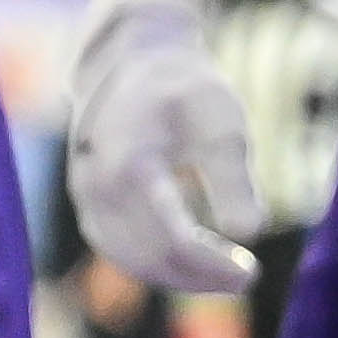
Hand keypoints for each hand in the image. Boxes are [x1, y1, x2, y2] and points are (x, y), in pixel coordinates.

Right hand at [58, 0, 258, 297]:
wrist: (131, 59)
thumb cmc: (184, 87)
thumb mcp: (220, 120)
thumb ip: (232, 176)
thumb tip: (249, 232)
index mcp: (129, 163)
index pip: (170, 238)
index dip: (211, 265)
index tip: (251, 270)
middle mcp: (97, 185)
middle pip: (147, 256)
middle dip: (198, 277)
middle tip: (245, 277)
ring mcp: (86, 196)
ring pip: (128, 259)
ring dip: (177, 276)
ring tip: (223, 274)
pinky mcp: (88, 203)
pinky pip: (118, 248)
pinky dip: (155, 263)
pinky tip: (194, 260)